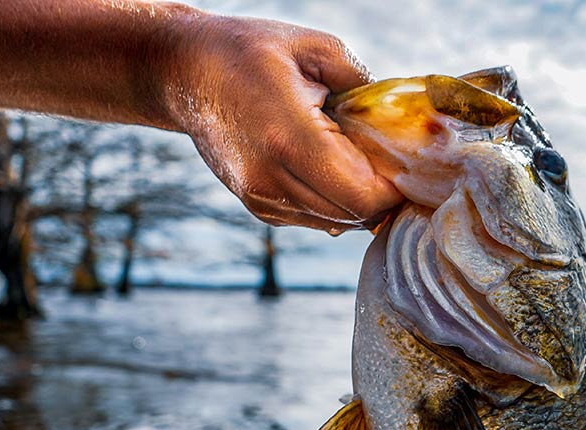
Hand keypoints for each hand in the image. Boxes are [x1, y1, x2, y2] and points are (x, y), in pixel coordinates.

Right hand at [165, 14, 402, 232]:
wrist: (183, 72)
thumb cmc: (250, 52)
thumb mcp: (315, 49)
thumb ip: (365, 87)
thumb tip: (402, 123)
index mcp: (288, 137)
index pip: (364, 195)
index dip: (394, 187)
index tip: (402, 162)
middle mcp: (271, 178)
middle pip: (355, 215)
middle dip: (382, 195)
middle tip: (387, 162)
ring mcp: (262, 198)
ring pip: (338, 223)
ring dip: (359, 200)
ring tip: (356, 160)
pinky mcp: (259, 208)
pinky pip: (317, 219)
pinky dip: (335, 202)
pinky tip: (329, 168)